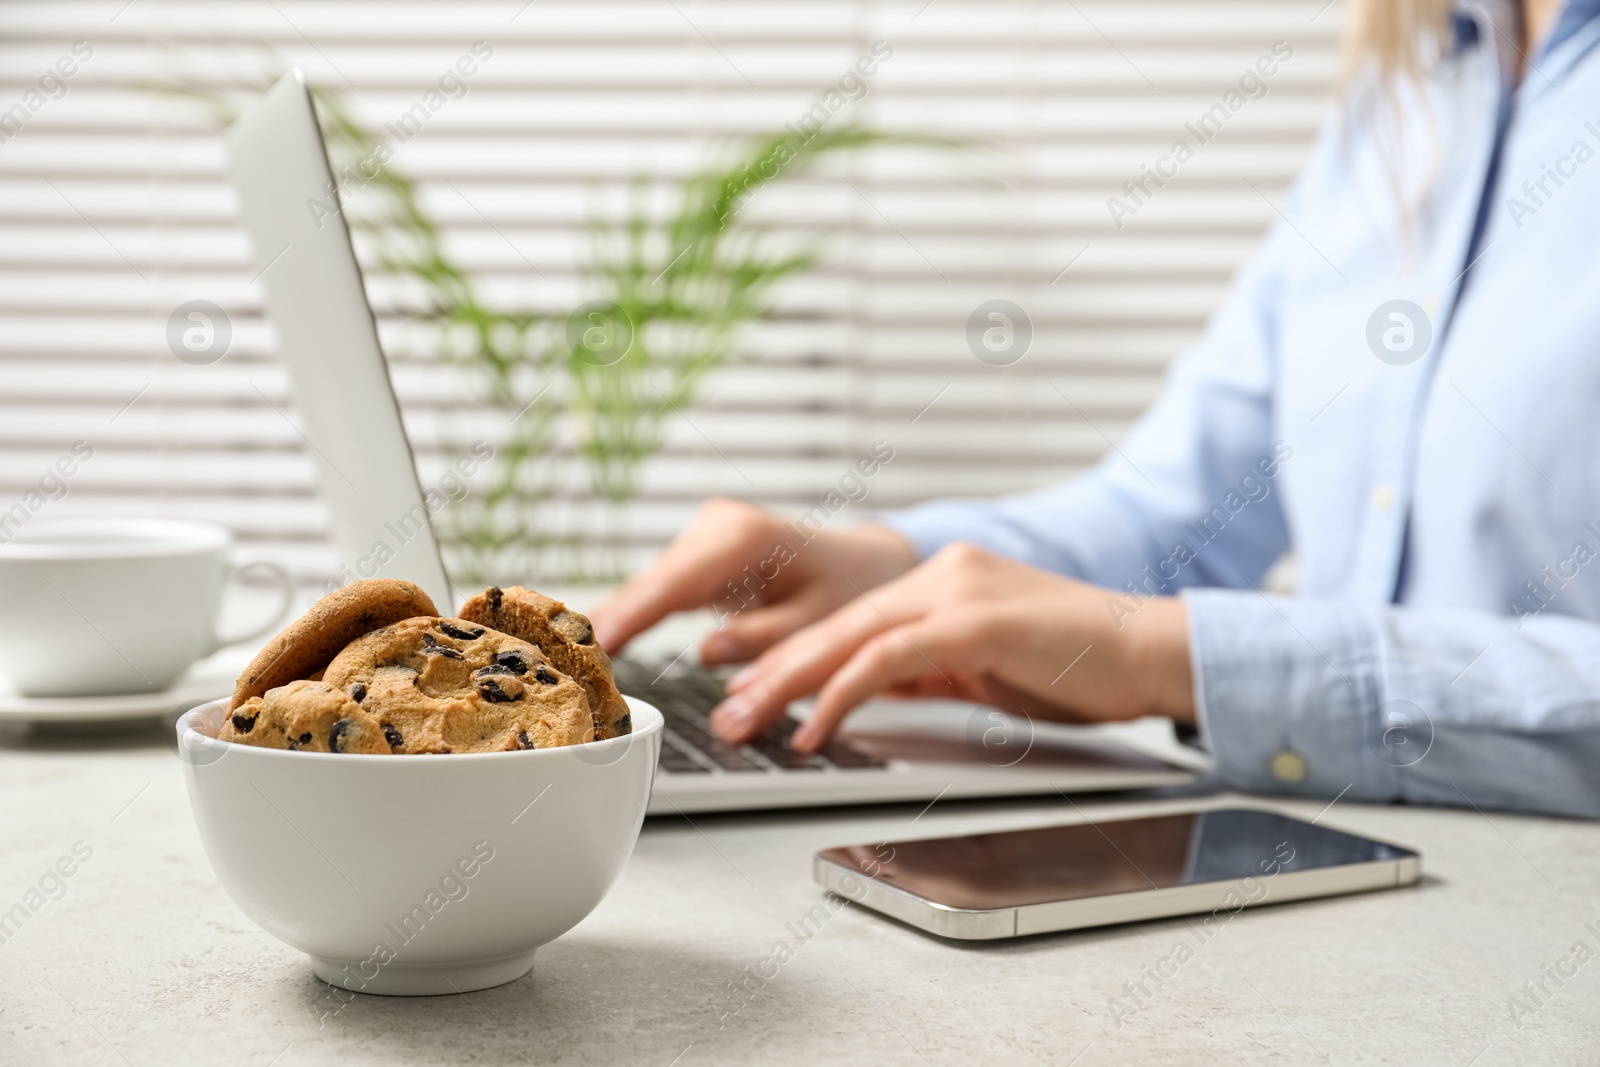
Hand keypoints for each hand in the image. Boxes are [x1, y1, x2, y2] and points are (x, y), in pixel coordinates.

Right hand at [588, 499, 919, 663]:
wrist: (865, 564)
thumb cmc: (852, 592)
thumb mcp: (821, 626)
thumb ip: (769, 649)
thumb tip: (714, 669)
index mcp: (746, 537)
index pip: (674, 583)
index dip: (631, 616)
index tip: (594, 643)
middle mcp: (718, 526)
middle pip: (650, 583)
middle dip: (611, 623)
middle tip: (562, 666)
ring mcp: (704, 534)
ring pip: (648, 586)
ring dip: (617, 622)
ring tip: (569, 662)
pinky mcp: (698, 552)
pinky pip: (658, 588)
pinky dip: (634, 617)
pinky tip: (600, 645)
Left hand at [708, 543, 1194, 749]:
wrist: (1153, 653)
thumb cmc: (1078, 669)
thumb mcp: (982, 670)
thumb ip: (925, 672)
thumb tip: (870, 691)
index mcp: (943, 581)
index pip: (850, 621)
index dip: (792, 657)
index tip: (749, 690)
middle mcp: (942, 574)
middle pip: (835, 624)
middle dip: (770, 670)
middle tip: (725, 710)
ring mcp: (958, 591)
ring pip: (849, 636)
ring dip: (788, 683)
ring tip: (747, 720)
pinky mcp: (976, 619)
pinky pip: (890, 658)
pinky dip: (844, 692)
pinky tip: (815, 725)